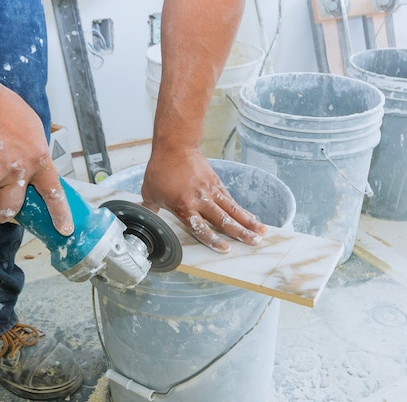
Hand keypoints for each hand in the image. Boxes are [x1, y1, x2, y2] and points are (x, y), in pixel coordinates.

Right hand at [0, 86, 73, 235]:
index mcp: (37, 160)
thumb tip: (33, 163)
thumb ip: (34, 149)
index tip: (63, 229)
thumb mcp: (31, 126)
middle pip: (11, 207)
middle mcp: (16, 173)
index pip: (53, 193)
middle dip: (2, 212)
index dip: (59, 214)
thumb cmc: (0, 106)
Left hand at [141, 148, 266, 252]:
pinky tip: (251, 217)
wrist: (175, 146)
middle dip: (240, 233)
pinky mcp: (216, 183)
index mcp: (184, 206)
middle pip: (223, 220)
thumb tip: (144, 215)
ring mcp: (211, 191)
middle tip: (254, 242)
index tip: (226, 249)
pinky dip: (241, 210)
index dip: (214, 240)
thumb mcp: (150, 192)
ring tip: (261, 231)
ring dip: (248, 222)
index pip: (201, 228)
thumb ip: (151, 207)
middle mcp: (200, 200)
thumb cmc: (161, 169)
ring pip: (232, 209)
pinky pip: (230, 200)